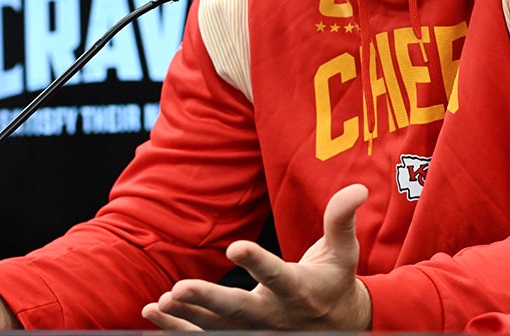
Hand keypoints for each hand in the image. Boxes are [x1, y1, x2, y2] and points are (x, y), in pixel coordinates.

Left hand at [142, 184, 371, 330]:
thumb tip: (357, 188)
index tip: (235, 246)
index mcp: (298, 290)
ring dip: (186, 317)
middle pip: (239, 310)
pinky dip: (178, 328)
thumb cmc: (334, 282)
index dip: (257, 262)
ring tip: (160, 302)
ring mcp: (255, 331)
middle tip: (180, 289)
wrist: (337, 327)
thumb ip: (341, 220)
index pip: (277, 275)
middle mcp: (274, 315)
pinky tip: (152, 312)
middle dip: (208, 300)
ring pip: (216, 328)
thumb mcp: (343, 252)